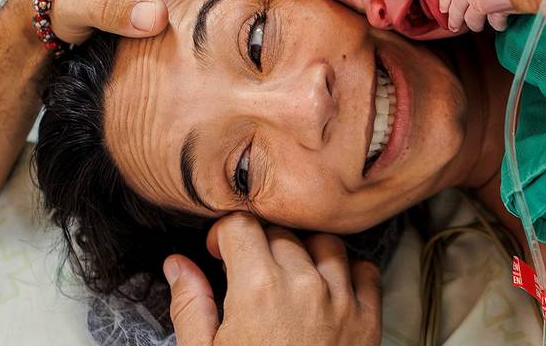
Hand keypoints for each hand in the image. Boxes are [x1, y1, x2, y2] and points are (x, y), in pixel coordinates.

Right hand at [165, 213, 381, 345]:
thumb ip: (190, 304)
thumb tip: (177, 264)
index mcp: (257, 289)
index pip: (242, 226)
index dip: (224, 236)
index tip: (221, 253)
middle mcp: (303, 285)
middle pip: (281, 233)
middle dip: (261, 246)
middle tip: (250, 275)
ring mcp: (341, 301)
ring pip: (325, 243)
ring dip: (305, 252)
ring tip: (289, 278)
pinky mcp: (367, 320)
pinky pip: (365, 270)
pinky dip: (349, 271)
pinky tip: (328, 289)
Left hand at [439, 0, 502, 32]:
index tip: (443, 8)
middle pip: (456, 8)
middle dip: (455, 18)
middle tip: (453, 26)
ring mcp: (478, 0)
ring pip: (472, 19)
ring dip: (474, 24)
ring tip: (476, 27)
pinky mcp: (492, 9)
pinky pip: (493, 21)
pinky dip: (497, 24)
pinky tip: (500, 25)